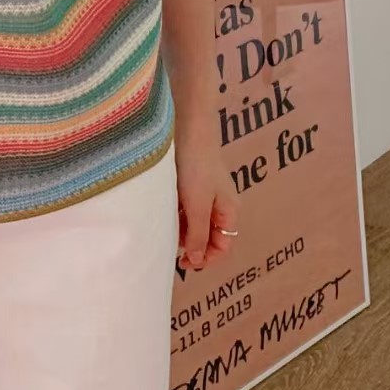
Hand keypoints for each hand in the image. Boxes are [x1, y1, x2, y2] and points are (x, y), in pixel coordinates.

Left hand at [174, 125, 238, 271]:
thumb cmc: (196, 167)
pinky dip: (174, 211)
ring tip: (163, 227)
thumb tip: (198, 261)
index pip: (223, 246)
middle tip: (169, 245)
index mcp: (228, 210)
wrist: (187, 126)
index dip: (206, 258)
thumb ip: (198, 235)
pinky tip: (161, 210)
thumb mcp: (198, 205)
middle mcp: (218, 202)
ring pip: (193, 219)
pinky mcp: (188, 179)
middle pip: (207, 234)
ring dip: (180, 227)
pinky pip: (183, 204)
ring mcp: (203, 190)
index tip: (183, 262)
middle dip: (191, 243)